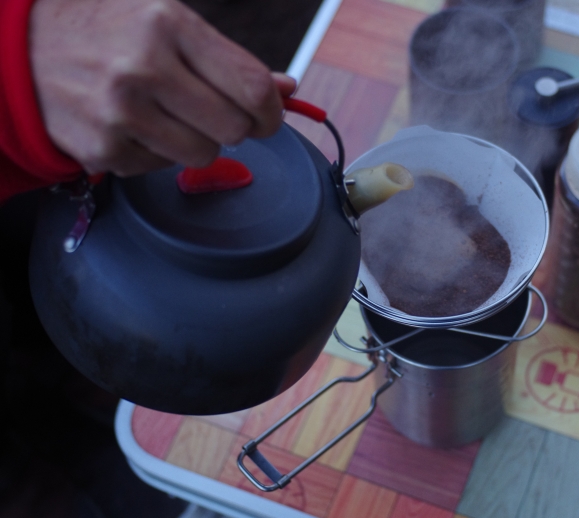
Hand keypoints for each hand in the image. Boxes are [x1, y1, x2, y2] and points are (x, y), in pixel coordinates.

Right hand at [29, 0, 296, 175]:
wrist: (21, 47)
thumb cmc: (108, 30)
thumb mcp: (167, 21)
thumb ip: (228, 58)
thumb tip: (286, 90)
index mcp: (168, 26)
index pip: (252, 86)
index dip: (272, 110)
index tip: (269, 116)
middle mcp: (144, 69)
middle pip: (234, 129)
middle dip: (236, 127)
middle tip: (218, 114)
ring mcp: (120, 113)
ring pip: (203, 155)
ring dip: (198, 141)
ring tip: (170, 115)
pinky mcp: (102, 150)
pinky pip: (162, 168)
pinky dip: (158, 152)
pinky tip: (136, 125)